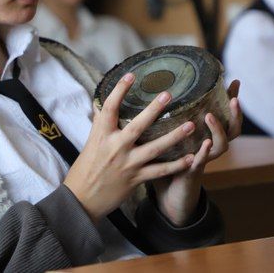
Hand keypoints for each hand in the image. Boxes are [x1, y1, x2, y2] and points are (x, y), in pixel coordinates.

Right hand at [64, 73, 199, 222]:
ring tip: (191, 125)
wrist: (83, 198)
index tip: (131, 75)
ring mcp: (127, 163)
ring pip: (155, 148)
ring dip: (174, 137)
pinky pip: (159, 171)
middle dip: (154, 110)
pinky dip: (176, 165)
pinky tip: (190, 158)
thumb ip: (99, 123)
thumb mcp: (89, 142)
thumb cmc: (85, 167)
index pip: (109, 107)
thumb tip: (100, 104)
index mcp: (101, 135)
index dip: (120, 90)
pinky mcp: (135, 178)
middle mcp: (115, 147)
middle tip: (168, 95)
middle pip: (138, 125)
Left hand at [152, 81, 241, 225]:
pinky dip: (204, 152)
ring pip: (221, 145)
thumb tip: (159, 90)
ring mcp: (204, 160)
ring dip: (218, 130)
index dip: (231, 100)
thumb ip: (170, 116)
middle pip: (232, 129)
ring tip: (210, 116)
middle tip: (234, 98)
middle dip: (235, 114)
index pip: (225, 115)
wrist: (168, 193)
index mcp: (206, 136)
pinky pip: (201, 161)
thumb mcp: (171, 135)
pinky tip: (206, 143)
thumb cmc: (169, 161)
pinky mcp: (193, 172)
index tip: (234, 81)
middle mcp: (210, 147)